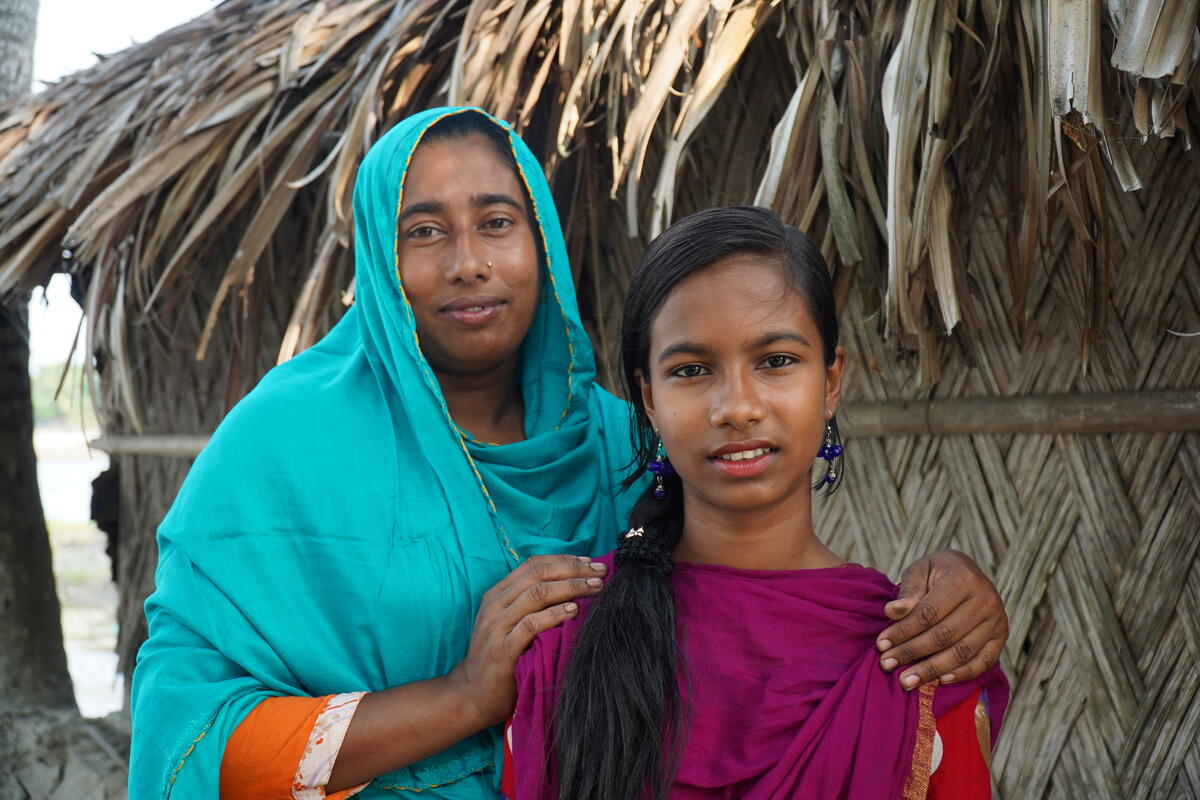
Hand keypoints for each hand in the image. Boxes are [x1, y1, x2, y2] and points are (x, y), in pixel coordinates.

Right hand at [446, 554, 606, 726]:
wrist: (471, 694)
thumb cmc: (500, 657)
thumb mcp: (511, 623)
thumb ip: (532, 605)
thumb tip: (573, 586)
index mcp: (498, 594)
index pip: (533, 565)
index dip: (564, 560)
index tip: (591, 563)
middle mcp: (496, 604)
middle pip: (538, 574)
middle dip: (574, 570)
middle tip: (601, 572)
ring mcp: (497, 626)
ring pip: (537, 594)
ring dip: (571, 587)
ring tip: (596, 588)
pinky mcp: (502, 650)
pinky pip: (531, 625)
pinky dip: (554, 614)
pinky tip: (573, 611)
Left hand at [875, 549, 1007, 690]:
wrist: (966, 572)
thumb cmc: (936, 573)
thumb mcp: (919, 570)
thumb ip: (908, 592)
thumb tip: (892, 612)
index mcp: (963, 578)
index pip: (929, 612)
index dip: (904, 631)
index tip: (881, 644)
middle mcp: (986, 599)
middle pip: (945, 635)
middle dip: (912, 652)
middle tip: (887, 664)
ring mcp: (997, 619)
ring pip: (962, 652)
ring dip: (931, 670)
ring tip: (906, 681)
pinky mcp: (1001, 636)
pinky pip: (983, 662)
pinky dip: (962, 674)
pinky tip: (939, 681)